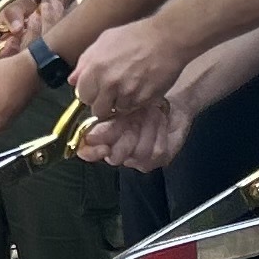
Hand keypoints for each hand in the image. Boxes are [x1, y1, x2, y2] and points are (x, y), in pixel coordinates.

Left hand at [67, 17, 177, 121]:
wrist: (166, 38)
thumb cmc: (134, 36)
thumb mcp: (104, 40)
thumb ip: (85, 61)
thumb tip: (72, 80)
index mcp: (95, 67)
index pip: (83, 96)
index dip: (90, 93)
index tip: (97, 90)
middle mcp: (108, 83)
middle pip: (98, 110)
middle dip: (103, 103)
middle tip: (112, 93)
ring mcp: (126, 93)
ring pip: (116, 111)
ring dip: (120, 104)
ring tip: (128, 88)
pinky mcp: (143, 99)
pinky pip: (133, 109)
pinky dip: (134, 102)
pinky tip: (139, 88)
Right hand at [77, 96, 192, 171]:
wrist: (171, 100)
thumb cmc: (142, 99)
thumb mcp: (120, 99)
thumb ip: (103, 109)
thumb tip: (89, 112)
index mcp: (102, 136)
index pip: (87, 152)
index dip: (92, 152)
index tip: (103, 146)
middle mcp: (118, 151)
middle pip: (115, 157)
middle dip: (127, 132)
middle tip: (137, 114)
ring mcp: (138, 159)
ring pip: (139, 153)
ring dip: (148, 127)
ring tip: (153, 112)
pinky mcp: (158, 159)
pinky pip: (157, 152)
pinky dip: (161, 131)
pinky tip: (162, 120)